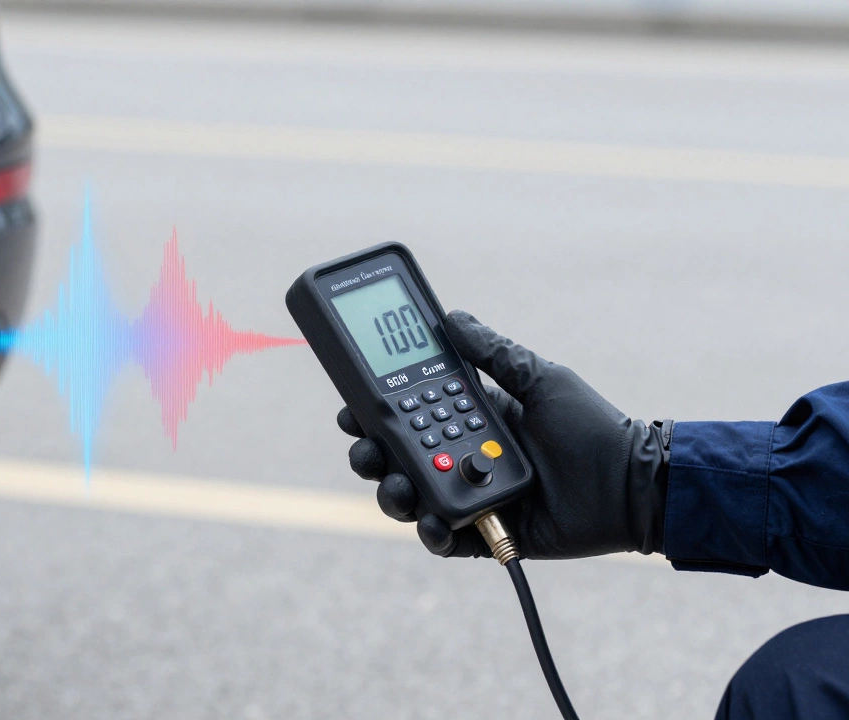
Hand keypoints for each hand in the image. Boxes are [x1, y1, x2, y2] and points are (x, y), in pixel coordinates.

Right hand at [340, 310, 670, 559]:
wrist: (634, 484)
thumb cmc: (594, 428)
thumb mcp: (541, 379)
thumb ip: (495, 353)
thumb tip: (452, 316)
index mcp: (473, 419)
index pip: (409, 415)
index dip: (376, 414)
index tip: (352, 408)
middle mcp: (464, 458)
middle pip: (398, 459)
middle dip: (371, 456)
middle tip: (366, 450)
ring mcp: (472, 496)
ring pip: (412, 499)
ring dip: (393, 494)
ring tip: (398, 487)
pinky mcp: (486, 532)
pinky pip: (445, 540)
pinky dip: (432, 534)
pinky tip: (431, 523)